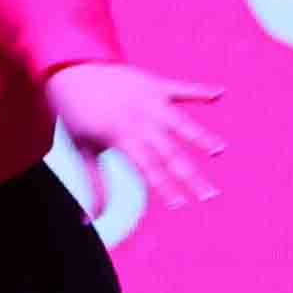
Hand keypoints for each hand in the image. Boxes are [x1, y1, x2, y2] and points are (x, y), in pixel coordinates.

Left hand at [45, 60, 224, 206]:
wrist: (72, 71)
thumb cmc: (76, 116)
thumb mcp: (83, 150)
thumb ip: (95, 186)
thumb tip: (89, 221)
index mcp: (122, 139)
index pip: (148, 169)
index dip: (165, 188)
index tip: (180, 205)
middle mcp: (140, 121)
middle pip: (170, 154)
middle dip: (190, 176)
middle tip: (210, 195)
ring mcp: (151, 101)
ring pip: (181, 123)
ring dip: (201, 137)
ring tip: (219, 150)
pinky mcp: (157, 85)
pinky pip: (182, 88)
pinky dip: (201, 90)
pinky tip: (220, 92)